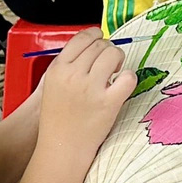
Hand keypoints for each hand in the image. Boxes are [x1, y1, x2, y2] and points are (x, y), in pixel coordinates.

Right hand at [36, 29, 136, 160]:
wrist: (62, 148)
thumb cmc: (58, 119)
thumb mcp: (53, 85)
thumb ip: (68, 65)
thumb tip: (91, 45)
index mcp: (58, 69)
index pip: (81, 38)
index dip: (95, 35)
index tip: (101, 37)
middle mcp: (73, 75)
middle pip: (100, 45)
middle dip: (108, 50)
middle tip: (109, 63)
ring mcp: (91, 89)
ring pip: (114, 54)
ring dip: (118, 60)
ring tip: (115, 72)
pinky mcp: (108, 103)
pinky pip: (128, 77)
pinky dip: (129, 77)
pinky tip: (122, 84)